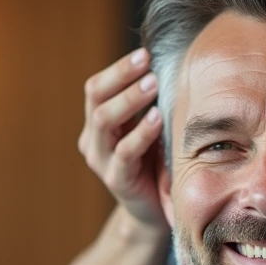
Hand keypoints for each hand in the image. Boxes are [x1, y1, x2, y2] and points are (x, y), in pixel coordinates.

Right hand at [78, 48, 166, 229]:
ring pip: (104, 120)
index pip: (96, 87)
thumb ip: (151, 104)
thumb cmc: (156, 163)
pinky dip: (141, 132)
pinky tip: (158, 118)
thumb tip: (172, 61)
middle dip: (121, 76)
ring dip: (129, 99)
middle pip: (96, 98)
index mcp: (98, 123)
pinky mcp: (117, 179)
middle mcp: (94, 139)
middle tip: (146, 61)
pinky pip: (125, 152)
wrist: (154, 211)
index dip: (117, 69)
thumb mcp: (151, 129)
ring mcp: (101, 160)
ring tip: (152, 84)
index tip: (144, 53)